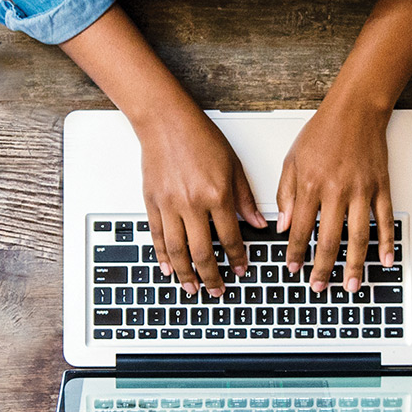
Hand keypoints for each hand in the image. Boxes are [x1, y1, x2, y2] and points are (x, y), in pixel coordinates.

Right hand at [138, 105, 266, 296]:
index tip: (240, 270)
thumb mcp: (233, 165)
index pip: (230, 238)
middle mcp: (192, 204)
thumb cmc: (200, 137)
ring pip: (177, 250)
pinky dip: (162, 256)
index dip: (237, 258)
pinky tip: (168, 268)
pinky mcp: (152, 202)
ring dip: (185, 274)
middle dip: (211, 277)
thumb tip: (259, 224)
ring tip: (192, 288)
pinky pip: (157, 236)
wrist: (166, 121)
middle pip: (202, 252)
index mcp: (216, 195)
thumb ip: (245, 198)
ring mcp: (169, 205)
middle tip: (217, 290)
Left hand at [276, 102, 396, 291]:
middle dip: (322, 268)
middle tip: (319, 286)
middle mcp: (336, 190)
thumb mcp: (292, 159)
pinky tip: (385, 260)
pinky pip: (385, 220)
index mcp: (310, 184)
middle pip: (329, 240)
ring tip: (351, 285)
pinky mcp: (381, 187)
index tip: (293, 268)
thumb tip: (283, 225)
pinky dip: (387, 242)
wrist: (355, 110)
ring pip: (358, 237)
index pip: (300, 229)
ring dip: (354, 266)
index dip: (295, 253)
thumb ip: (285, 194)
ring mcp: (361, 191)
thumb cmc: (322, 132)